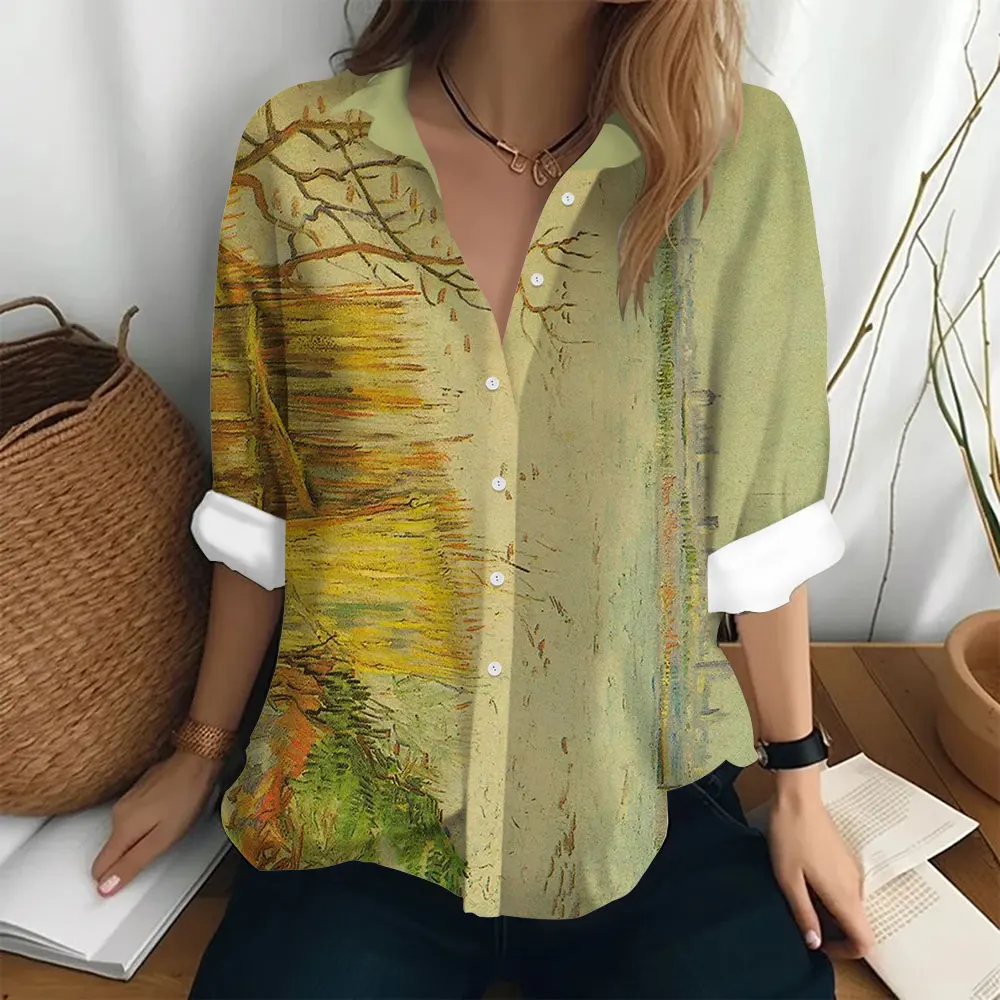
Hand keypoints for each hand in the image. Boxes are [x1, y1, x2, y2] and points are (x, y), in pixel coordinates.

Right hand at [91, 750, 222, 896]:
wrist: (196, 761)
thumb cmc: (185, 798)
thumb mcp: (162, 839)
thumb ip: (132, 864)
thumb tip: (105, 887)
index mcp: (121, 828)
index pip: (100, 867)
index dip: (114, 877)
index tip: (135, 872)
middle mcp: (117, 813)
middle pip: (113, 850)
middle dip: (132, 855)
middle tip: (162, 842)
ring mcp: (126, 800)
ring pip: (124, 833)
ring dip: (141, 837)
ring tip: (168, 826)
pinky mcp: (137, 791)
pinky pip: (133, 818)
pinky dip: (146, 822)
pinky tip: (166, 813)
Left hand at [766, 768, 875, 959]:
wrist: (797, 798)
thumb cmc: (791, 835)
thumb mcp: (788, 880)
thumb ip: (804, 914)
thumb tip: (815, 943)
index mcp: (844, 895)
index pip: (865, 941)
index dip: (845, 952)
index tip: (819, 943)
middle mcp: (854, 886)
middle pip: (858, 926)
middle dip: (833, 932)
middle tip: (803, 920)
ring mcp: (851, 871)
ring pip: (850, 907)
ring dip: (829, 912)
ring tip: (800, 897)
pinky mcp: (843, 860)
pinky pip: (844, 889)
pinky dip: (828, 895)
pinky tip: (805, 881)